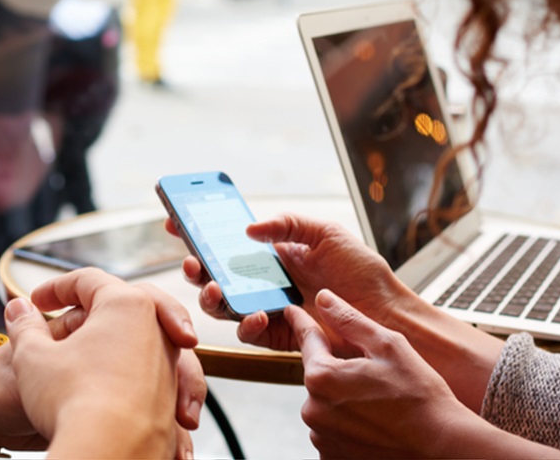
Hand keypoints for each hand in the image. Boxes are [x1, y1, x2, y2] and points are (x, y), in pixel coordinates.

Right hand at [3, 268, 202, 457]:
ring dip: (118, 344)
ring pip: (147, 340)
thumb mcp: (33, 358)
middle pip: (128, 302)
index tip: (36, 302)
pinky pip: (154, 378)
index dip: (56, 287)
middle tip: (71, 316)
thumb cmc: (75, 401)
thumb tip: (19, 310)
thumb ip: (25, 327)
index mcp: (126, 305)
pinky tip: (111, 393)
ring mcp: (169, 365)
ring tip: (87, 359)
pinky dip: (135, 380)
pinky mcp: (172, 399)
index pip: (89, 281)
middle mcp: (157, 330)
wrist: (110, 452)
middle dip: (98, 307)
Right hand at [168, 213, 408, 351]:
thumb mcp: (326, 233)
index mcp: (274, 254)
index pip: (228, 241)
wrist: (385, 313)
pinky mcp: (278, 335)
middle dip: (197, 269)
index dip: (199, 234)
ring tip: (215, 289)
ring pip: (225, 306)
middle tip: (193, 263)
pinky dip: (246, 323)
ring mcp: (269, 308)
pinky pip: (249, 331)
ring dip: (212, 298)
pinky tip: (255, 314)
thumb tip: (249, 229)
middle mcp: (266, 282)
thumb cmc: (361, 272)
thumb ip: (288, 224)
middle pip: (217, 275)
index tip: (175, 224)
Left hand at [289, 290, 471, 457]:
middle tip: (375, 376)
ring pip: (326, 404)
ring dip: (344, 399)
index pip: (307, 340)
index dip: (302, 322)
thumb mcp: (388, 346)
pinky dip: (348, 424)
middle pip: (319, 375)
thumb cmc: (420, 397)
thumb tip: (323, 299)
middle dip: (339, 369)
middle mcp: (313, 410)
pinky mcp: (330, 456)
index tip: (292, 312)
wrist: (440, 447)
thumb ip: (350, 320)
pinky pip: (332, 430)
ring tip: (380, 404)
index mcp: (322, 377)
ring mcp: (321, 437)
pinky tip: (375, 423)